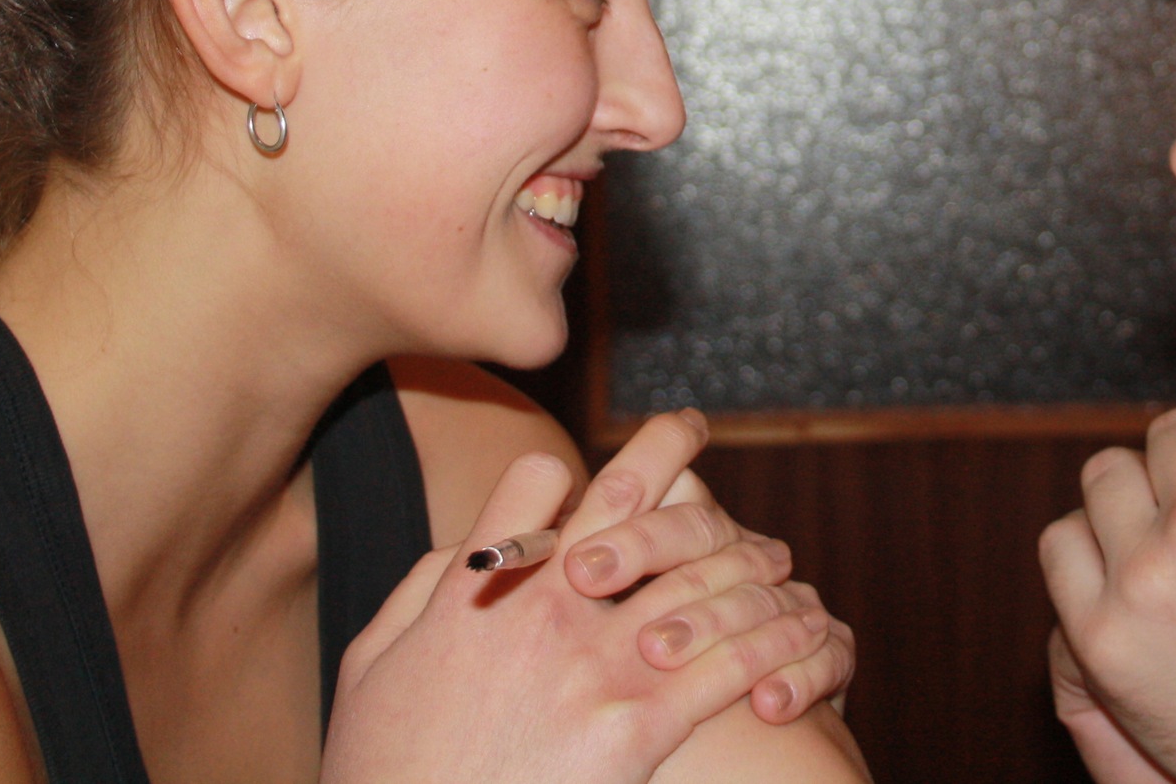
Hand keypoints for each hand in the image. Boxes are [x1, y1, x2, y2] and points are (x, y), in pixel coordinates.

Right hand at [323, 411, 845, 783]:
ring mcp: (595, 668)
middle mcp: (543, 613)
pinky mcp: (637, 729)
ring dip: (744, 556)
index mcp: (478, 592)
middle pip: (623, 503)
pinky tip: (799, 627)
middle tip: (691, 427)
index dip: (566, 471)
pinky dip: (772, 638)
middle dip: (665, 449)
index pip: (538, 481)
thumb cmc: (388, 767)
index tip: (585, 474)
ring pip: (694, 579)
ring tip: (772, 554)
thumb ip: (425, 590)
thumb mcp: (375, 663)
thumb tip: (471, 544)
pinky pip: (724, 666)